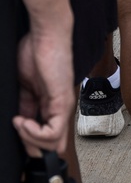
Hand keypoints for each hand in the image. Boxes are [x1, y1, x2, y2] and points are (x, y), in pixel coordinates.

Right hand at [14, 22, 74, 157]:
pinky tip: (23, 121)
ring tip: (19, 123)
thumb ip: (25, 106)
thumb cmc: (35, 54)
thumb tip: (19, 124)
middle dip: (30, 147)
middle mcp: (60, 110)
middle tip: (17, 131)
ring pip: (54, 144)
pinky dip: (35, 133)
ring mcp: (63, 107)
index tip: (15, 131)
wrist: (45, 35)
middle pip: (52, 147)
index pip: (46, 138)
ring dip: (30, 140)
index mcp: (51, 107)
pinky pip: (53, 132)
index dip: (29, 142)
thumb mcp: (25, 87)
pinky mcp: (62, 101)